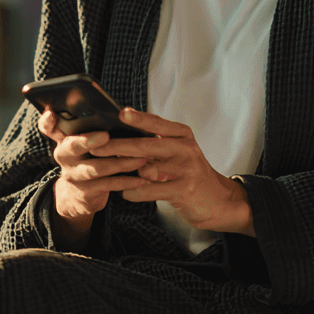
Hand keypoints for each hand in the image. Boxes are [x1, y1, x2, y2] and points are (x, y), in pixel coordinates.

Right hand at [37, 108, 148, 246]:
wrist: (78, 196)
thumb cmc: (88, 159)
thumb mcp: (84, 143)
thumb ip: (92, 128)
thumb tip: (122, 113)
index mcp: (63, 138)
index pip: (48, 127)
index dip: (47, 121)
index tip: (52, 114)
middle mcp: (64, 155)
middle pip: (72, 145)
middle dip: (88, 140)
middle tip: (105, 135)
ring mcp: (73, 175)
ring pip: (96, 168)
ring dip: (120, 163)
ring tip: (141, 159)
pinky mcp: (86, 193)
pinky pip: (108, 185)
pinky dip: (127, 181)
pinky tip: (141, 179)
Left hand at [94, 108, 254, 236]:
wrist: (216, 200)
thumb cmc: (189, 172)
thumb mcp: (177, 151)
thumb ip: (155, 142)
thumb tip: (121, 134)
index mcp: (182, 135)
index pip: (157, 123)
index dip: (138, 118)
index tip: (121, 113)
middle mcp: (185, 149)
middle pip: (147, 145)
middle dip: (119, 146)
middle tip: (97, 146)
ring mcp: (186, 169)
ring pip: (148, 168)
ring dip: (124, 171)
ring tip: (105, 171)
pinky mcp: (185, 190)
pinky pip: (153, 190)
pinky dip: (136, 191)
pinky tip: (125, 192)